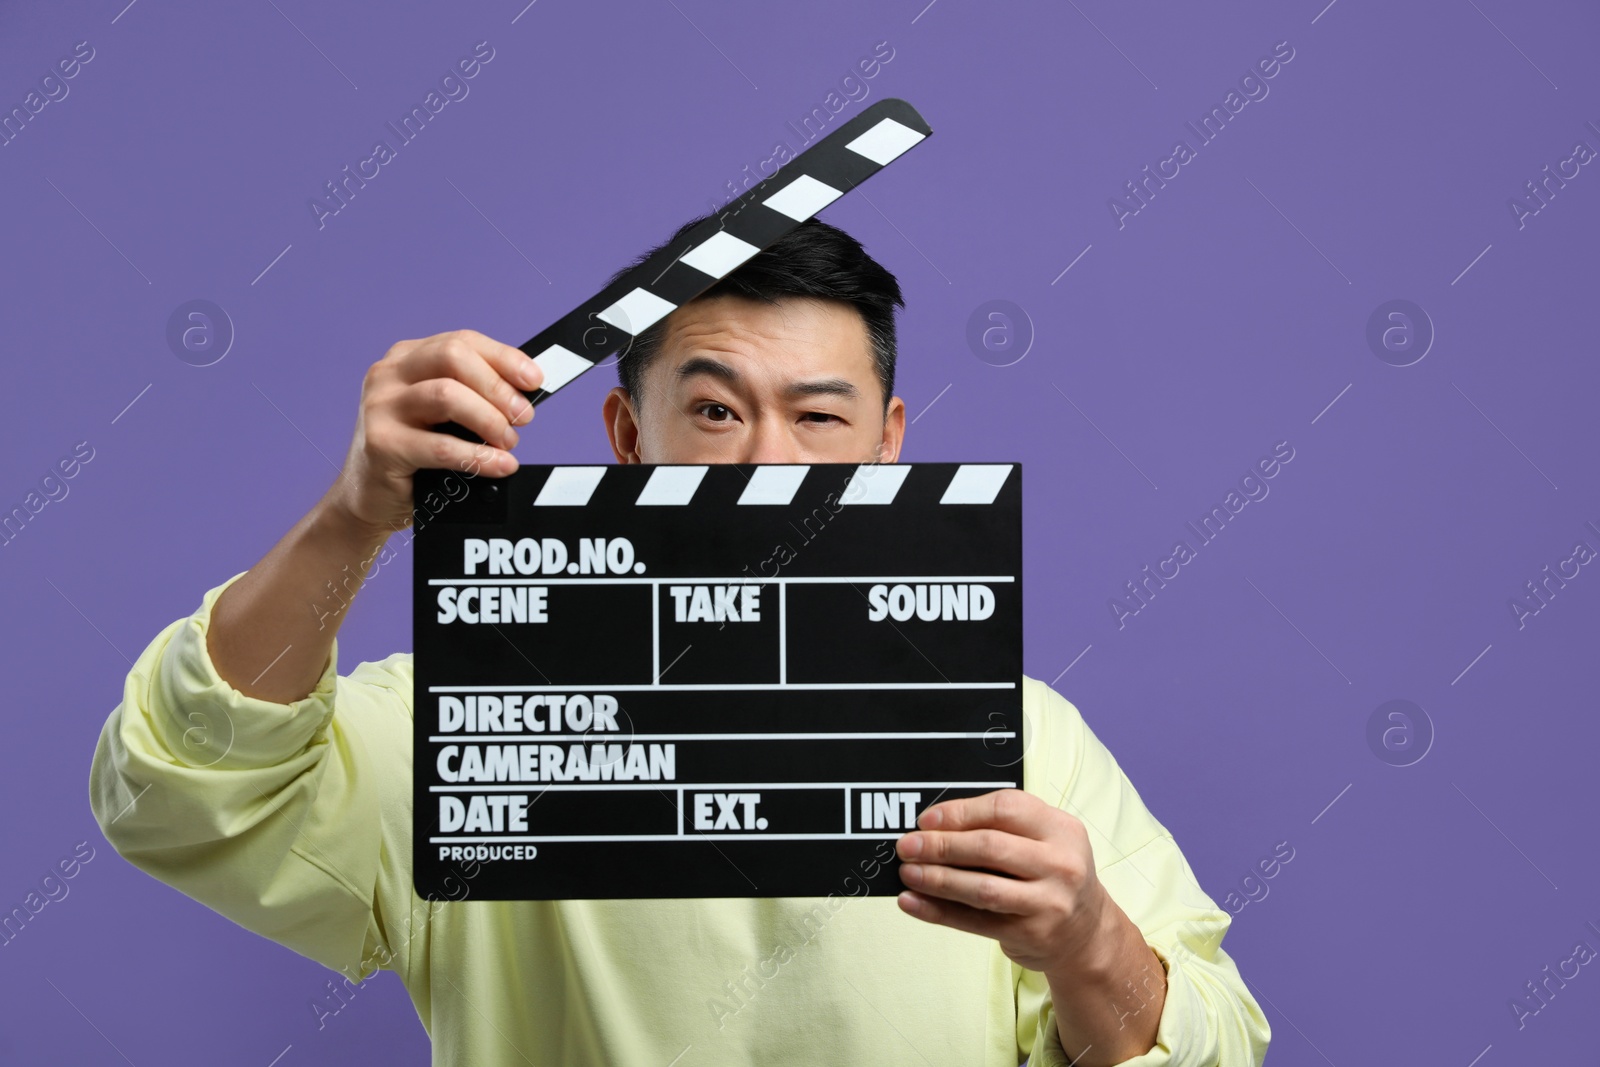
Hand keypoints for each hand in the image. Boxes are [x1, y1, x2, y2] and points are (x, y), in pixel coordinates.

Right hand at [322, 329, 542, 535]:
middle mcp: (389, 374)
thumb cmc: (415, 454)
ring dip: (489, 419)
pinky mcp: (381, 444)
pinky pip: (440, 446)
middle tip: (523, 416)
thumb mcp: (443, 415)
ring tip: (508, 442)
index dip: (504, 357)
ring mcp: (380, 407)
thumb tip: (524, 395)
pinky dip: (478, 456)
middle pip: (453, 356)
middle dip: (497, 386)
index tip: (535, 380)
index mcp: (407, 358)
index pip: (462, 341)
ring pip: (446, 394)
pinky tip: (498, 465)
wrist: (371, 497)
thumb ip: (473, 396)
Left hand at [895, 789, 1112, 974]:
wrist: (1087, 935)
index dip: (960, 812)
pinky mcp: (1031, 935)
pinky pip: (975, 921)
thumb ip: (1001, 828)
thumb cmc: (1051, 877)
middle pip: (989, 847)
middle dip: (941, 845)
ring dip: (936, 879)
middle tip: (906, 845)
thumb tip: (934, 826)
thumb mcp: (1043, 842)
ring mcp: (1048, 903)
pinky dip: (938, 911)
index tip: (926, 819)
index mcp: (1061, 829)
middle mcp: (1060, 864)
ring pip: (981, 887)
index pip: (1005, 809)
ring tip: (907, 872)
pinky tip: (913, 902)